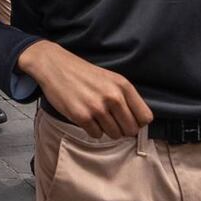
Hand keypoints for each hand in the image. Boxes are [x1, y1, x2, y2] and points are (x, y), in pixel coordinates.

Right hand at [18, 41, 152, 138]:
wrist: (54, 66)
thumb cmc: (83, 74)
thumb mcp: (110, 79)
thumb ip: (125, 97)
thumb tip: (137, 123)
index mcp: (123, 86)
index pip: (145, 118)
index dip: (137, 121)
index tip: (127, 119)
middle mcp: (113, 97)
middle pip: (131, 130)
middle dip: (121, 128)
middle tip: (109, 120)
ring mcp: (97, 107)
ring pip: (114, 135)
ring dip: (106, 129)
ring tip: (95, 116)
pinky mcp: (82, 116)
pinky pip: (96, 135)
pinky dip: (91, 129)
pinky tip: (85, 116)